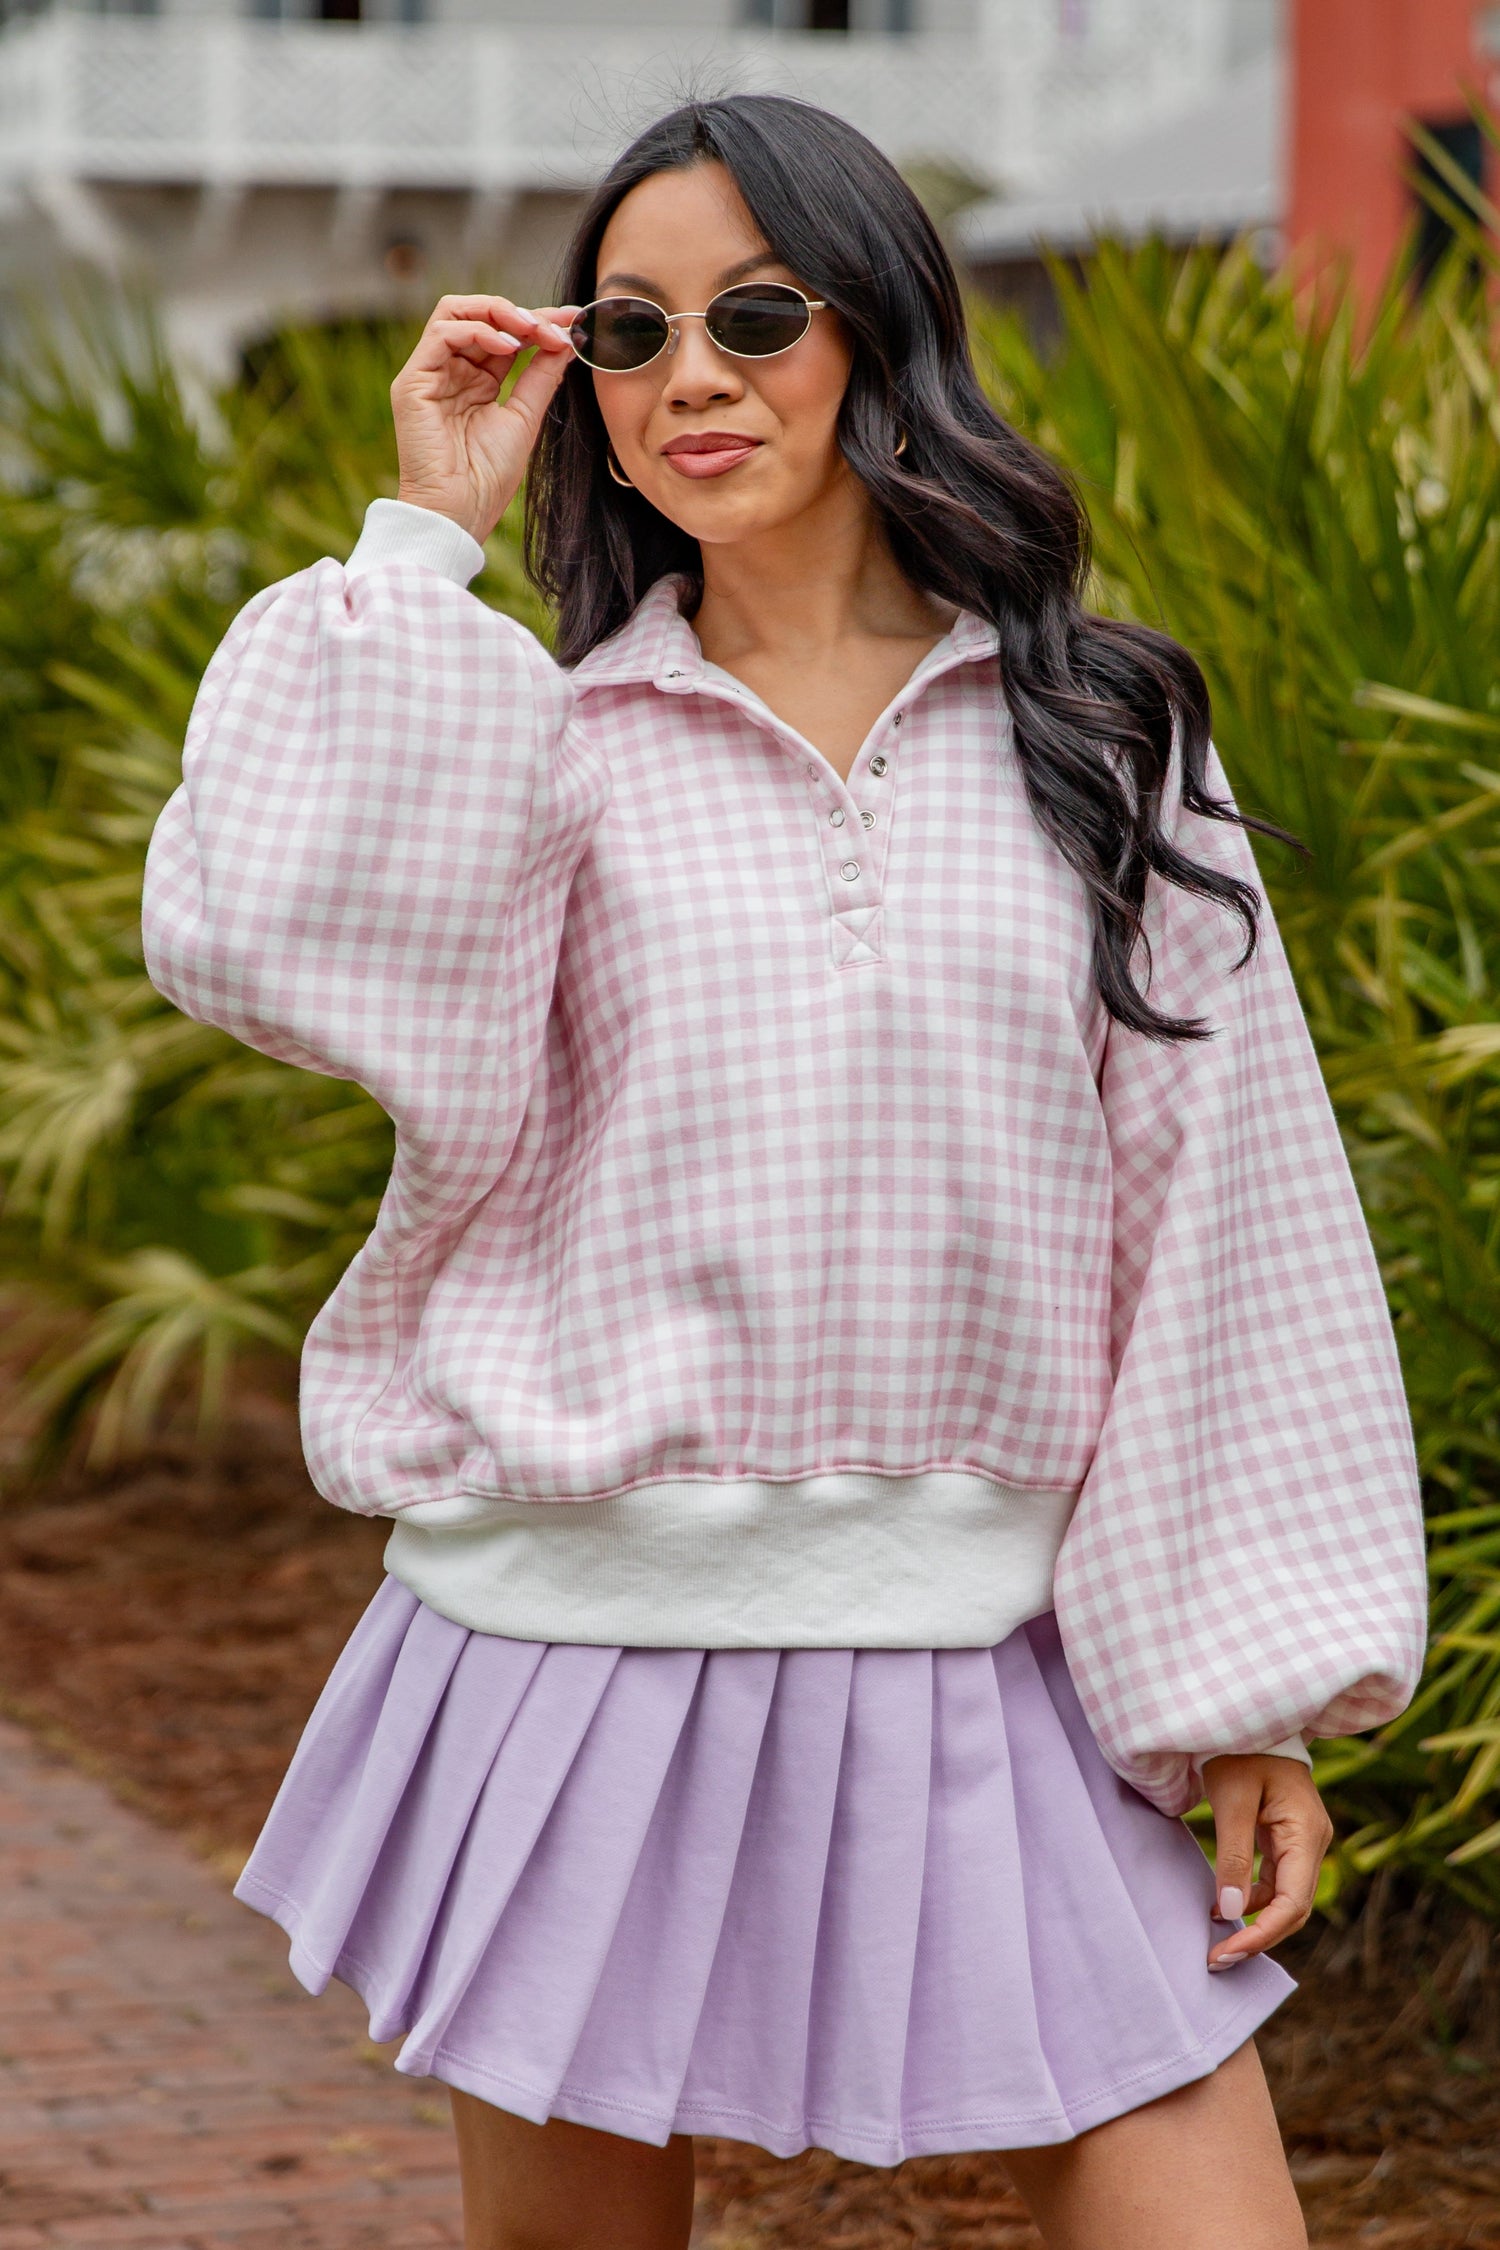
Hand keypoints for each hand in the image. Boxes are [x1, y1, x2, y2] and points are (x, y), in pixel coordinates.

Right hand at [391, 294, 579, 545]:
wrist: (458, 513)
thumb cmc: (487, 477)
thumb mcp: (524, 417)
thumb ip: (540, 376)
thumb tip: (565, 342)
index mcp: (474, 381)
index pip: (503, 334)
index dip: (537, 322)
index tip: (571, 321)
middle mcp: (450, 371)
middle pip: (479, 315)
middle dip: (520, 313)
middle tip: (554, 326)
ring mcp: (429, 373)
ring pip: (456, 312)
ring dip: (498, 313)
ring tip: (531, 330)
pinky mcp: (412, 380)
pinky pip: (442, 332)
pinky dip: (478, 330)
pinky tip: (508, 346)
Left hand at [1201, 1752, 1332, 1971]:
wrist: (1247, 1716)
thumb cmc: (1239, 1750)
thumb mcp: (1230, 1798)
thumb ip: (1233, 1854)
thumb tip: (1231, 1910)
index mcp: (1306, 1832)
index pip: (1293, 1902)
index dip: (1263, 1934)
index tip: (1228, 1952)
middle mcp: (1314, 1841)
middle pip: (1294, 1908)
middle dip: (1258, 1937)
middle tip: (1217, 1958)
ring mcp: (1304, 1841)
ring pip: (1286, 1898)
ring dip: (1255, 1922)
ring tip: (1217, 1940)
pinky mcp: (1289, 1839)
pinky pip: (1276, 1881)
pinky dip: (1253, 1898)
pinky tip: (1223, 1906)